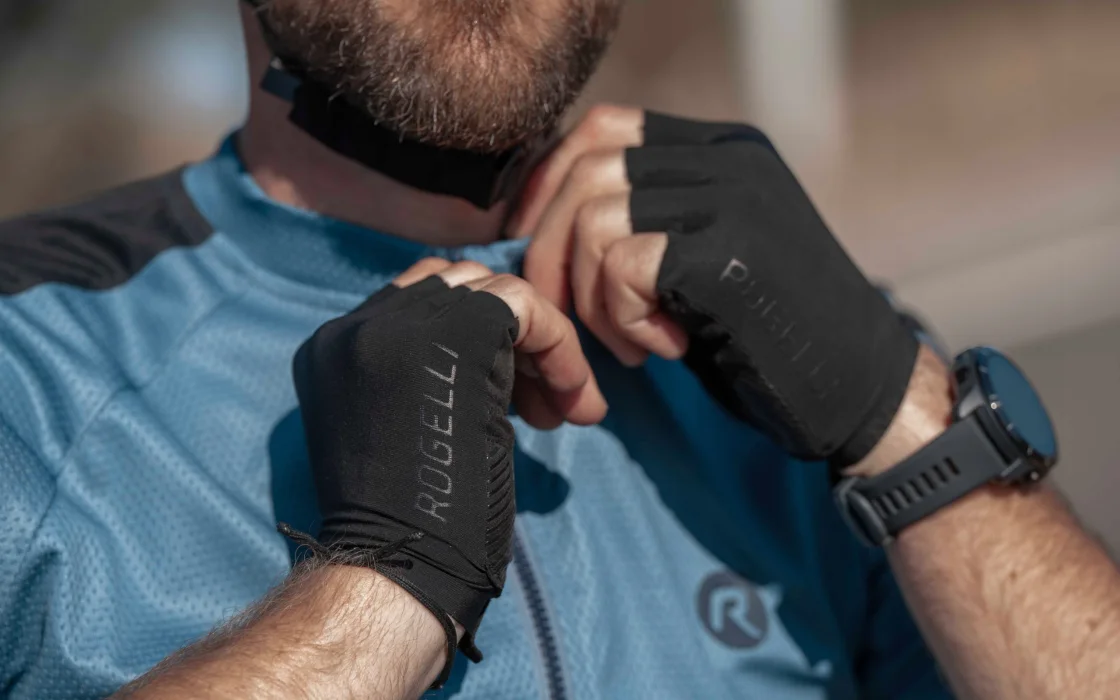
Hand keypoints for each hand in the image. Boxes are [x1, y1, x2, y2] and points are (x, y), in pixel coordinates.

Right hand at [290, 259, 605, 686]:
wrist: (401, 569)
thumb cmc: (411, 527)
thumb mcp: (407, 428)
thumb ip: (427, 376)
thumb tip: (495, 345)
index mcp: (334, 349)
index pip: (419, 306)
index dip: (481, 345)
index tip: (517, 402)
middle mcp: (356, 324)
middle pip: (455, 287)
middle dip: (510, 340)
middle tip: (544, 407)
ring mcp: (397, 321)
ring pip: (491, 290)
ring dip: (541, 345)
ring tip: (563, 409)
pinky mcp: (452, 332)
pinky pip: (524, 305)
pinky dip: (560, 346)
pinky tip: (573, 400)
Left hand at [515, 105, 917, 464]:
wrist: (861, 395)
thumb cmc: (768, 339)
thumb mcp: (700, 260)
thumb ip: (641, 223)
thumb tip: (536, 225)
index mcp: (721, 151)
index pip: (601, 130)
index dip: (548, 185)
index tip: (534, 248)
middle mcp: (729, 160)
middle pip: (586, 168)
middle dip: (549, 248)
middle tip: (565, 313)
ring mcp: (736, 200)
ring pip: (594, 220)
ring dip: (589, 297)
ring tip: (629, 343)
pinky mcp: (733, 254)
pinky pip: (621, 266)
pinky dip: (620, 318)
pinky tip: (665, 347)